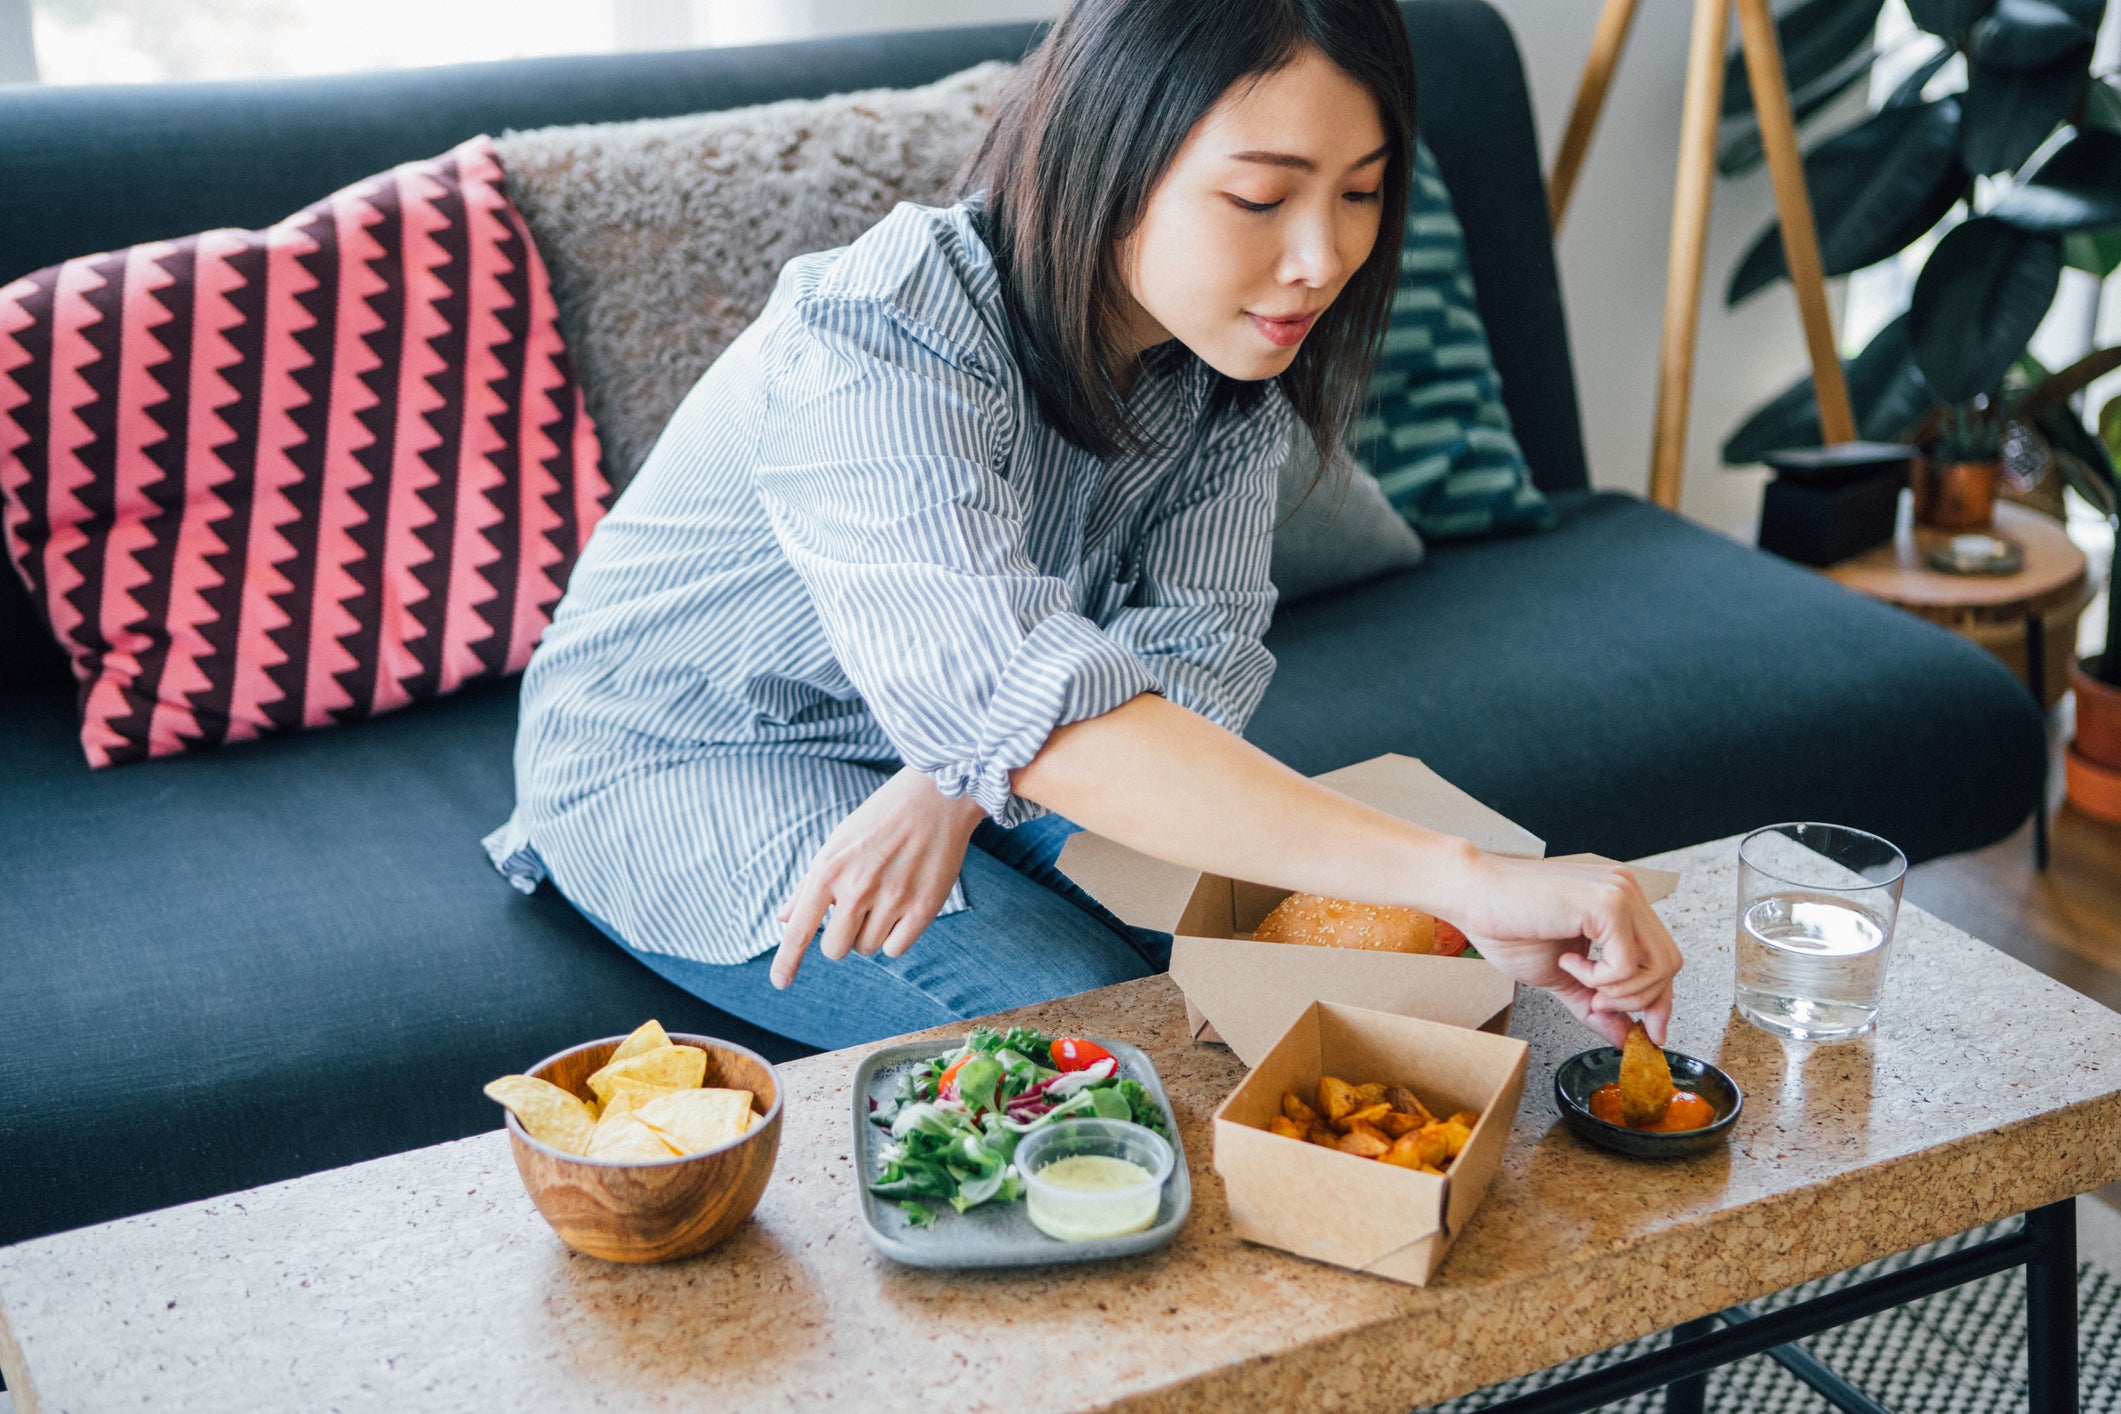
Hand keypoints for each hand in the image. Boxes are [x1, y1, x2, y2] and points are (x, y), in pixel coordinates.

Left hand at [771, 768, 986, 988]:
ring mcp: (891, 899)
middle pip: (835, 949)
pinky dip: (895, 937)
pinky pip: (895, 949)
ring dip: (871, 934)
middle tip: (857, 912)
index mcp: (828, 869)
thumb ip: (808, 885)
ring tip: (885, 898)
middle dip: (841, 938)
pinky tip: (903, 907)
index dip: (788, 960)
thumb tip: (783, 919)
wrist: (935, 798)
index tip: (780, 983)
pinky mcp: (923, 908)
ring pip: (867, 949)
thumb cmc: (879, 820)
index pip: (800, 929)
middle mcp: (857, 887)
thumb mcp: (836, 844)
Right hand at [1444, 854, 1682, 1046]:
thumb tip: (1623, 1037)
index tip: (1649, 1035)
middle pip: (1669, 965)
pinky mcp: (1608, 904)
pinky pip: (1626, 964)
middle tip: (1598, 1006)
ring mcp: (1621, 894)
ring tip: (1580, 981)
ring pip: (1658, 966)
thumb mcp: (1560, 975)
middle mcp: (1627, 893)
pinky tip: (1568, 962)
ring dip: (1619, 992)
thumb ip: (1594, 1002)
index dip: (1659, 1001)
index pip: (1661, 958)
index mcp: (1619, 903)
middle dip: (1641, 1001)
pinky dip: (1599, 978)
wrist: (1471, 894)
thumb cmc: (1505, 924)